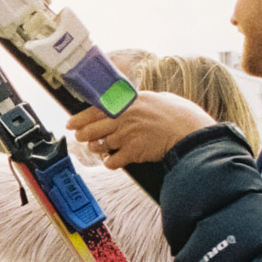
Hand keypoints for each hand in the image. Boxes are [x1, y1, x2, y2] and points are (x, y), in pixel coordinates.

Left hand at [66, 91, 214, 167]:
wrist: (190, 133)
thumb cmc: (179, 115)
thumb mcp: (157, 98)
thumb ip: (139, 100)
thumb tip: (130, 100)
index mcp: (129, 103)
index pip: (95, 109)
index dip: (79, 118)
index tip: (70, 123)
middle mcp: (124, 118)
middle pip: (91, 129)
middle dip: (83, 135)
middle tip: (82, 138)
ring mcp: (126, 136)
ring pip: (99, 145)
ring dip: (97, 149)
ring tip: (101, 148)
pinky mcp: (132, 153)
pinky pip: (111, 161)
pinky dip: (110, 162)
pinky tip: (114, 160)